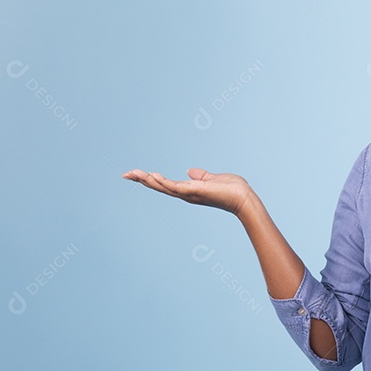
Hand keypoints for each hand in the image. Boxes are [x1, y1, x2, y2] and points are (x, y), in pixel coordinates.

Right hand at [122, 168, 254, 215]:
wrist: (244, 199)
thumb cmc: (233, 190)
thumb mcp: (213, 179)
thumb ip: (201, 176)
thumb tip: (191, 171)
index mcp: (189, 190)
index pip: (166, 184)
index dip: (151, 180)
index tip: (136, 174)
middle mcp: (186, 194)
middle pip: (159, 187)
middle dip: (142, 180)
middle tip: (125, 174)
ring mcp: (189, 194)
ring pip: (163, 187)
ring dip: (148, 180)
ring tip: (133, 173)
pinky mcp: (195, 191)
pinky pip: (175, 187)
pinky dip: (163, 182)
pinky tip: (152, 175)